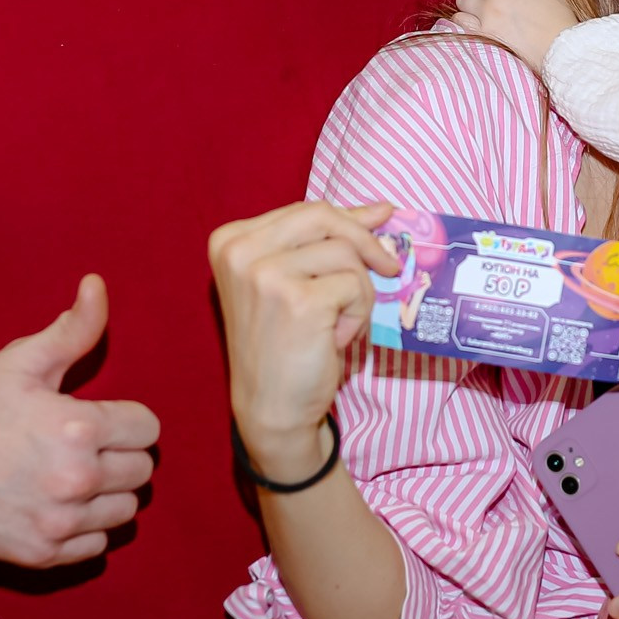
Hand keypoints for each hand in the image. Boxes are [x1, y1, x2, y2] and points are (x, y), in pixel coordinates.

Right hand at [0, 275, 160, 567]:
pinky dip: (85, 529)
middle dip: (120, 456)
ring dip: (108, 494)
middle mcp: (75, 481)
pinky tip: (59, 507)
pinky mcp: (42, 555)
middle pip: (142, 472)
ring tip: (74, 476)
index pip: (148, 429)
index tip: (99, 420)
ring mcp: (59, 523)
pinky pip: (97, 546)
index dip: (125, 420)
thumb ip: (73, 328)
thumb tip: (98, 284)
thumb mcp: (21, 361)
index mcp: (79, 430)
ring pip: (126, 512)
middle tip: (86, 448)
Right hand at [210, 200, 403, 481]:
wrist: (271, 409)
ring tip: (338, 323)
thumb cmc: (285, 345)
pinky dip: (358, 314)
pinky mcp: (298, 300)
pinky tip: (335, 338)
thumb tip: (382, 208)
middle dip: (365, 241)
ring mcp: (265, 274)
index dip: (350, 219)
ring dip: (358, 290)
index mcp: (230, 240)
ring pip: (345, 253)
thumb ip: (326, 241)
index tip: (380, 225)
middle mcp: (240, 251)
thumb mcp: (295, 281)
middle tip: (388, 268)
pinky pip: (354, 286)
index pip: (304, 210)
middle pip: (324, 216)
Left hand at [451, 0, 576, 70]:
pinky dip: (463, 21)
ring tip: (480, 15)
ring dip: (470, 6)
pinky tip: (472, 25)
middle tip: (493, 6)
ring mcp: (488, 11)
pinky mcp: (482, 31)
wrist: (559, 51)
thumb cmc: (561, 24)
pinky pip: (460, 20)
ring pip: (464, 0)